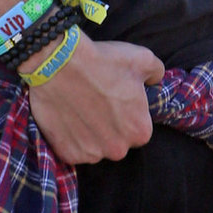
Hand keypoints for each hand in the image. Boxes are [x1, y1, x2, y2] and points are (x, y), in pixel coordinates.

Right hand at [27, 34, 163, 164]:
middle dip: (110, 127)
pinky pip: (73, 150)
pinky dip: (70, 138)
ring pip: (95, 147)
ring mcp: (91, 154)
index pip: (138, 129)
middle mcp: (118, 149)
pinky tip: (67, 117)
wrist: (57, 64)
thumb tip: (155, 81)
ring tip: (79, 108)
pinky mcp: (68, 154)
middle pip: (117, 141)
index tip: (115, 100)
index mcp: (140, 131)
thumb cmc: (101, 61)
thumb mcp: (141, 58)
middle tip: (96, 103)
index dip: (127, 114)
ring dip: (90, 133)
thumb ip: (156, 73)